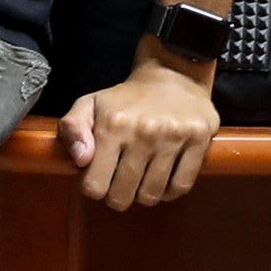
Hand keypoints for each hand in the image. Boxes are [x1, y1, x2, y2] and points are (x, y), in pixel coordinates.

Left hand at [61, 57, 219, 208]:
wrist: (172, 75)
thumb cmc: (126, 98)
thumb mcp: (89, 104)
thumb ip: (71, 129)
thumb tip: (81, 160)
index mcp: (113, 124)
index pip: (95, 185)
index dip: (94, 187)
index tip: (99, 177)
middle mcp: (144, 131)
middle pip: (123, 196)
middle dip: (117, 195)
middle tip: (120, 182)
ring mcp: (173, 136)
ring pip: (151, 195)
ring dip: (143, 194)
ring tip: (141, 178)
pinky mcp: (198, 139)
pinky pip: (181, 186)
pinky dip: (169, 191)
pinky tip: (162, 179)